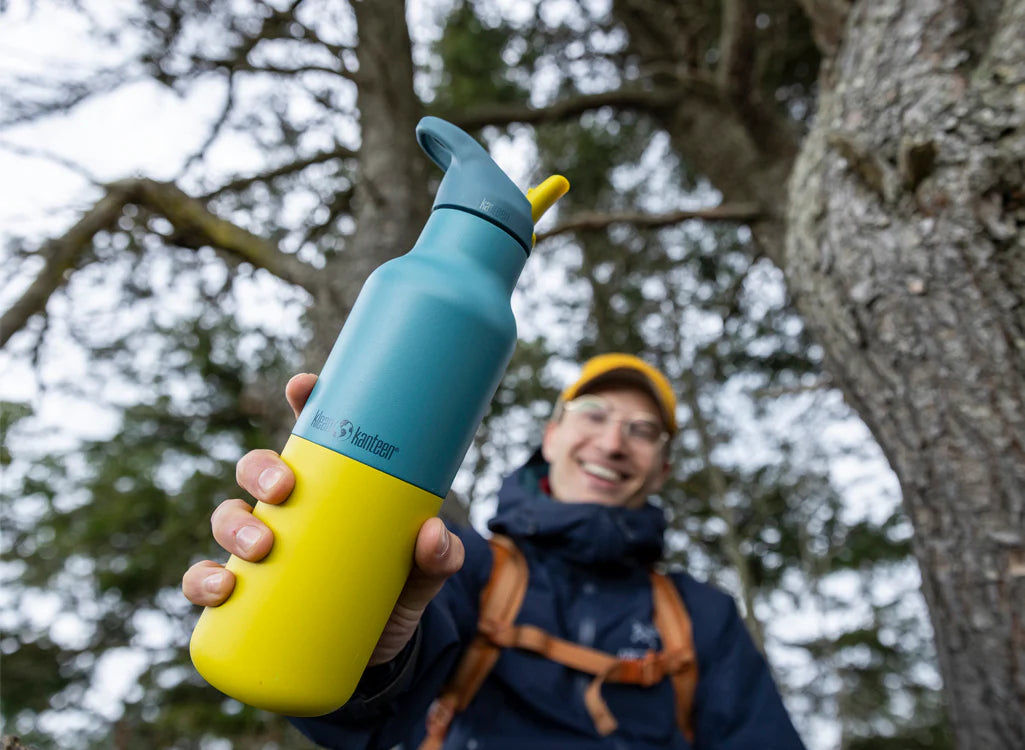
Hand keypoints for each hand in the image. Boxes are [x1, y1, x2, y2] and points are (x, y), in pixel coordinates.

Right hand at [181, 373, 464, 665]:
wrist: (374, 658)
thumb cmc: (393, 596)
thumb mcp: (422, 577)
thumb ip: (438, 557)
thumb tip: (432, 533)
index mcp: (328, 489)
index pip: (311, 434)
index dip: (303, 401)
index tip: (303, 386)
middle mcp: (287, 511)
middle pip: (258, 469)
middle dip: (262, 470)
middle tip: (284, 490)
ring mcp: (259, 550)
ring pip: (227, 517)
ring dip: (233, 524)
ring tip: (258, 547)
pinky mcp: (242, 596)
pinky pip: (204, 580)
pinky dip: (203, 581)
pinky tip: (220, 588)